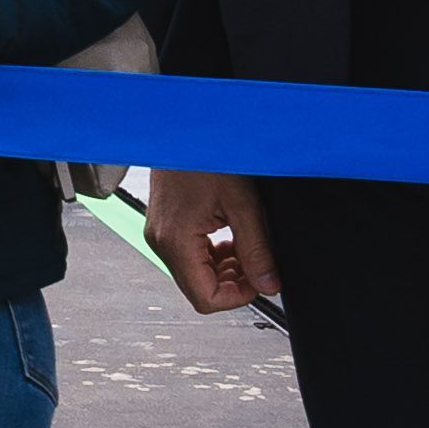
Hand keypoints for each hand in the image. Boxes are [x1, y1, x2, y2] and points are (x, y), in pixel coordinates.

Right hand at [144, 167, 281, 311]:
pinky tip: (230, 236)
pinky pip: (190, 255)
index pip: (205, 299)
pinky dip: (213, 255)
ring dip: (224, 269)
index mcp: (176, 241)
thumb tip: (268, 285)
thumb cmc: (208, 155)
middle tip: (257, 263)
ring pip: (195, 274)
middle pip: (198, 289)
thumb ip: (257, 250)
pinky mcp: (165, 226)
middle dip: (233, 282)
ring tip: (245, 245)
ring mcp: (160, 234)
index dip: (237, 297)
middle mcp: (161, 242)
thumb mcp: (243, 205)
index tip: (259, 282)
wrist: (184, 128)